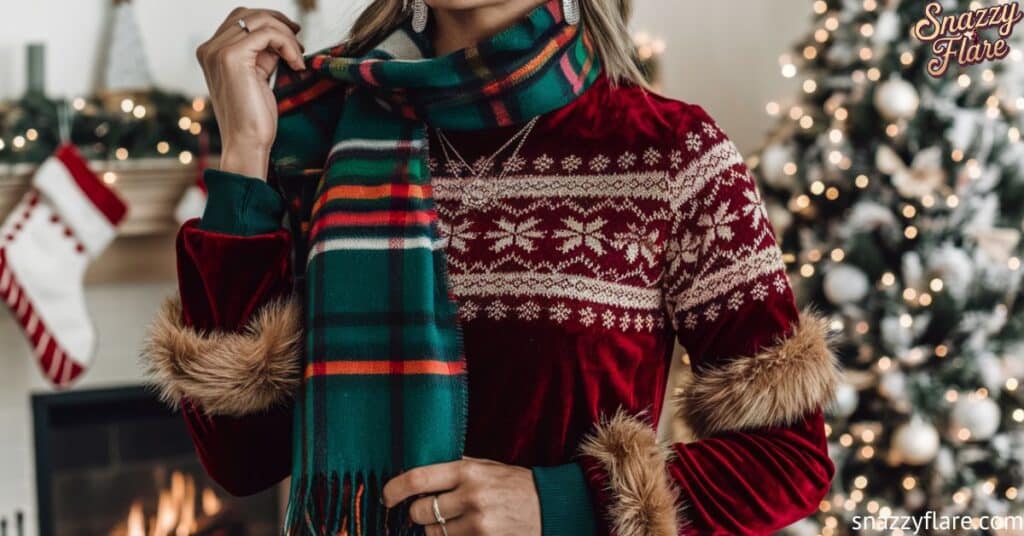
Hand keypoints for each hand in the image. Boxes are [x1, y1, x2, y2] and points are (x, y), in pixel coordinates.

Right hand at [196, 7, 305, 178]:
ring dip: (287, 36)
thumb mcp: (257, 75)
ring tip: (298, 58)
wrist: (247, 143)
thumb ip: (262, 53)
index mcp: (211, 52)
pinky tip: (296, 64)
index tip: (293, 38)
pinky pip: (268, 34)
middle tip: (300, 43)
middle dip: (280, 24)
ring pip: (261, 21)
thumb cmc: (254, 116)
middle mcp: (209, 48)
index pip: (241, 18)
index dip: (270, 23)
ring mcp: (218, 51)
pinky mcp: (232, 57)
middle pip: (250, 14)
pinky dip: (288, 44)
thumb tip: (281, 33)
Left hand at [383, 457, 540, 535]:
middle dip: (418, 514)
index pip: (418, 478)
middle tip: (427, 511)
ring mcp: (478, 524)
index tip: (386, 496)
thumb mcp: (488, 467)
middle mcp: (472, 496)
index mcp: (469, 471)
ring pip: (433, 534)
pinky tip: (467, 532)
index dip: (394, 488)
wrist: (552, 508)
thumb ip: (456, 468)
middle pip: (420, 511)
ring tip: (457, 522)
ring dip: (437, 530)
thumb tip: (419, 474)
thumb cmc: (516, 485)